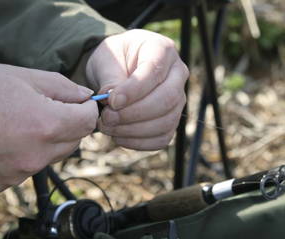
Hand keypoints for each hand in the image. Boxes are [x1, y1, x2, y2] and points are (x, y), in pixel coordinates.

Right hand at [0, 62, 97, 193]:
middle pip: (72, 142)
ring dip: (43, 143)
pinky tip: (0, 143)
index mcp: (47, 125)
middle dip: (66, 125)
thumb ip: (62, 87)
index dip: (86, 109)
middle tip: (43, 110)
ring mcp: (18, 174)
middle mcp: (37, 156)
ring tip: (16, 125)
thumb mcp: (22, 76)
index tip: (78, 103)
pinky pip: (23, 170)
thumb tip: (87, 97)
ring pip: (49, 158)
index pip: (88, 122)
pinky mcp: (0, 185)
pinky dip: (20, 158)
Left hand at [86, 29, 188, 150]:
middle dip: (134, 113)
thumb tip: (112, 101)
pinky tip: (118, 138)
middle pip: (167, 99)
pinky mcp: (171, 120)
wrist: (117, 69)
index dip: (134, 90)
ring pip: (166, 121)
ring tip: (108, 128)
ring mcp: (178, 99)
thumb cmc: (113, 59)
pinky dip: (140, 142)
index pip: (155, 71)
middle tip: (106, 118)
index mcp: (162, 50)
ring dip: (134, 130)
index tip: (111, 102)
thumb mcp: (106, 59)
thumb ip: (110, 78)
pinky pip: (162, 138)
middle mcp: (177, 74)